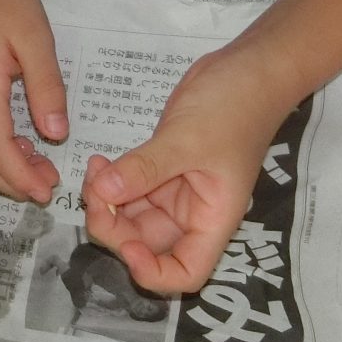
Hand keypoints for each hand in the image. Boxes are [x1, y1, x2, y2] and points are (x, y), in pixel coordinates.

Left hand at [82, 45, 300, 294]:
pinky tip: (99, 162)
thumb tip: (104, 192)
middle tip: (94, 192)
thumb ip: (145, 168)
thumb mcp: (188, 138)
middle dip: (116, 227)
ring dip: (107, 202)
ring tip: (94, 170)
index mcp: (212, 219)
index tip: (126, 247)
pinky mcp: (162, 169)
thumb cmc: (234, 107)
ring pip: (132, 217)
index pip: (185, 272)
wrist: (248, 69)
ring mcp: (176, 192)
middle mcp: (193, 213)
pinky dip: (111, 182)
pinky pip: (130, 188)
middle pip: (147, 245)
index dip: (153, 272)